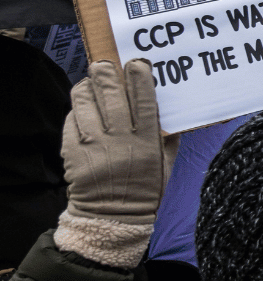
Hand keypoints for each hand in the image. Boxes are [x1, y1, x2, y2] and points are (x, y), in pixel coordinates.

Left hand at [63, 59, 173, 224]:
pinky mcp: (73, 153)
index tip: (137, 63)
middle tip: (104, 64)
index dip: (140, 78)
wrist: (111, 217)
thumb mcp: (167, 164)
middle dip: (106, 74)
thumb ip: (169, 137)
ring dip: (87, 87)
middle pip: (111, 95)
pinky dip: (76, 109)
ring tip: (90, 82)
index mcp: (147, 142)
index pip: (144, 101)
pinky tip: (82, 106)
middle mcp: (120, 141)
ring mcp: (94, 146)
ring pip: (86, 103)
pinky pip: (72, 121)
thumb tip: (172, 110)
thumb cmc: (145, 189)